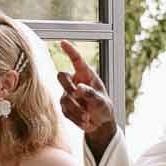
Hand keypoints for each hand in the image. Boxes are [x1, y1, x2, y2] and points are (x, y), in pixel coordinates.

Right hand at [58, 41, 117, 155]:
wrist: (100, 123)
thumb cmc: (103, 107)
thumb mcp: (101, 101)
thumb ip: (91, 94)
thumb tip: (78, 88)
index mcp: (86, 75)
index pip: (77, 60)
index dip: (70, 51)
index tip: (63, 42)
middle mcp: (75, 82)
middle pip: (61, 76)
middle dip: (67, 86)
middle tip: (77, 95)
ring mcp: (68, 94)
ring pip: (64, 98)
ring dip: (76, 110)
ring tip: (88, 117)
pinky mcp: (65, 106)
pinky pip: (65, 111)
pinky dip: (75, 118)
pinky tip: (85, 122)